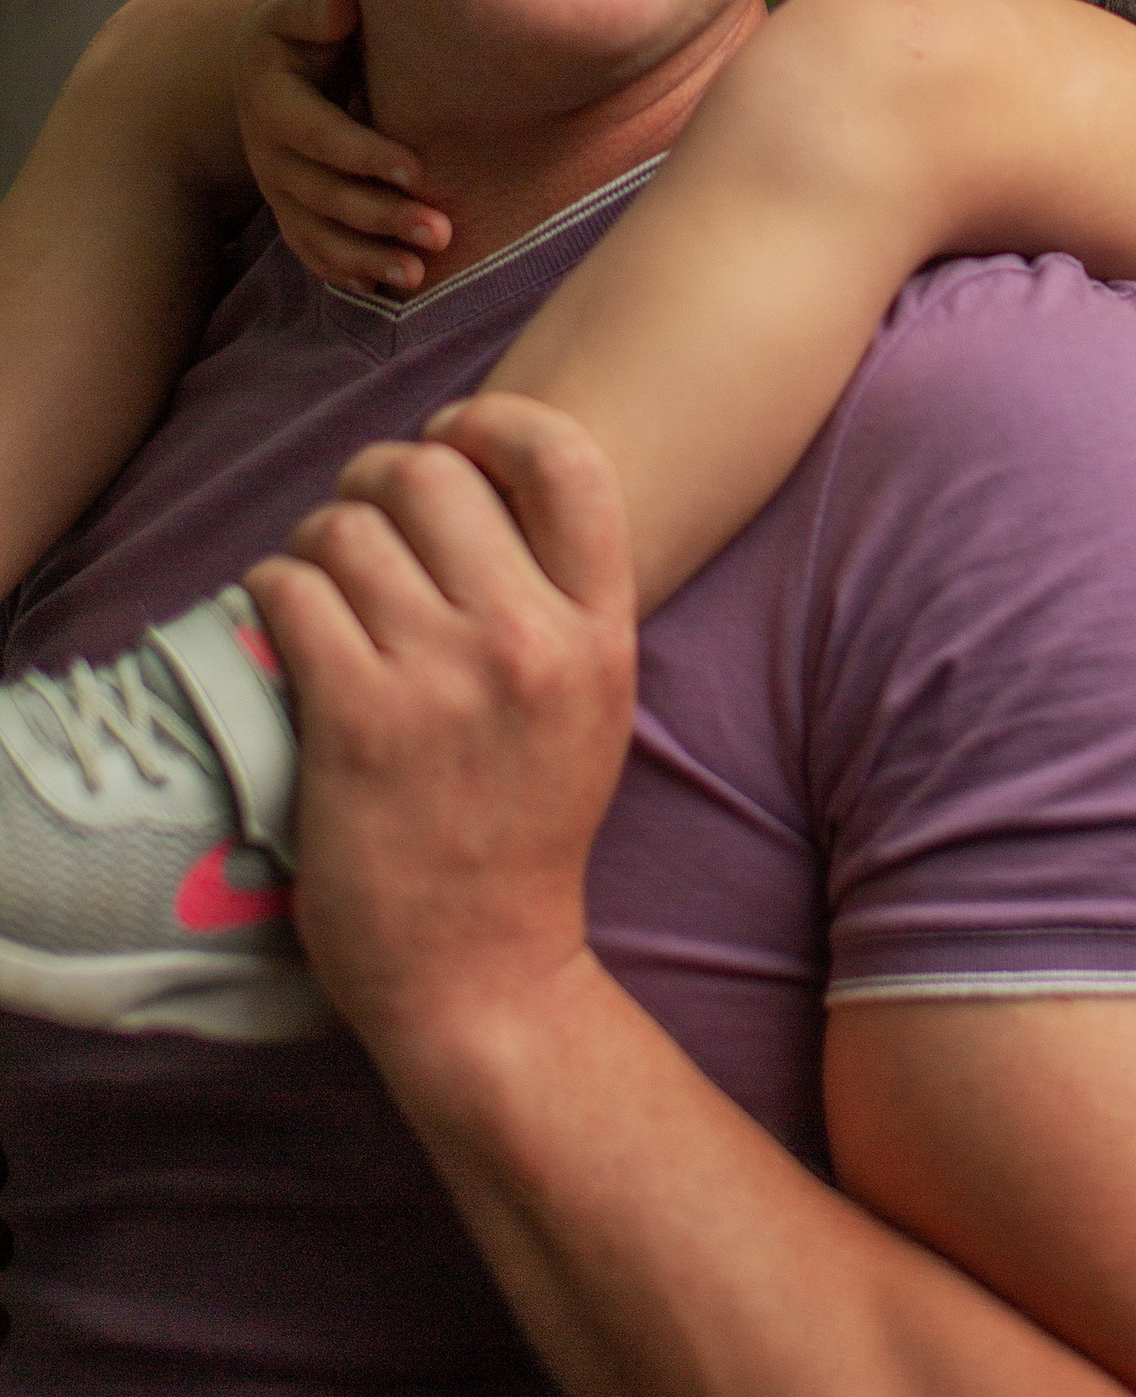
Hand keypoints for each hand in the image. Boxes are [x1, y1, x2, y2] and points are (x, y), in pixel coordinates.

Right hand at [237, 0, 451, 287]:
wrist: (285, 46)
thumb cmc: (319, 6)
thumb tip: (344, 6)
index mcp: (269, 90)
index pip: (312, 132)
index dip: (360, 154)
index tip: (416, 170)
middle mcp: (265, 144)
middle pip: (317, 192)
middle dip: (378, 216)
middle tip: (440, 231)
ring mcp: (276, 181)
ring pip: (315, 230)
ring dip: (366, 256)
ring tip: (421, 274)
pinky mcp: (293, 204)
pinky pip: (312, 248)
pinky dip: (347, 270)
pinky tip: (389, 288)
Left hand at [246, 394, 636, 1072]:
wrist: (483, 975)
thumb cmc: (526, 832)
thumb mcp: (592, 703)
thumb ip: (559, 599)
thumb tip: (474, 481)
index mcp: (600, 632)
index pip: (566, 460)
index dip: (495, 421)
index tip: (454, 438)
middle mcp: (528, 641)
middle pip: (435, 472)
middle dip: (379, 475)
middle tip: (360, 514)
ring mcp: (441, 680)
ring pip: (349, 525)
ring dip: (317, 536)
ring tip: (318, 576)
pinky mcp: (354, 721)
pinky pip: (291, 589)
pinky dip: (273, 587)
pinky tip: (284, 616)